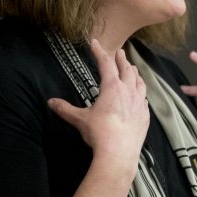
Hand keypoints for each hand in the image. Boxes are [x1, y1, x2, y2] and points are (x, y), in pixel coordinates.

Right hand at [47, 39, 148, 160]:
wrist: (119, 153)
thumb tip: (51, 102)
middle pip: (126, 70)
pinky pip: (144, 99)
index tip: (95, 43)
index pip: (105, 64)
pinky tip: (141, 95)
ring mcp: (139, 103)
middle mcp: (128, 91)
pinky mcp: (145, 116)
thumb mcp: (80, 119)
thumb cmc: (99, 133)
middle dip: (122, 59)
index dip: (99, 52)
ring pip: (139, 82)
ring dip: (135, 74)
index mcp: (112, 87)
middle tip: (121, 52)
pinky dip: (141, 93)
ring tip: (133, 69)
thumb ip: (66, 109)